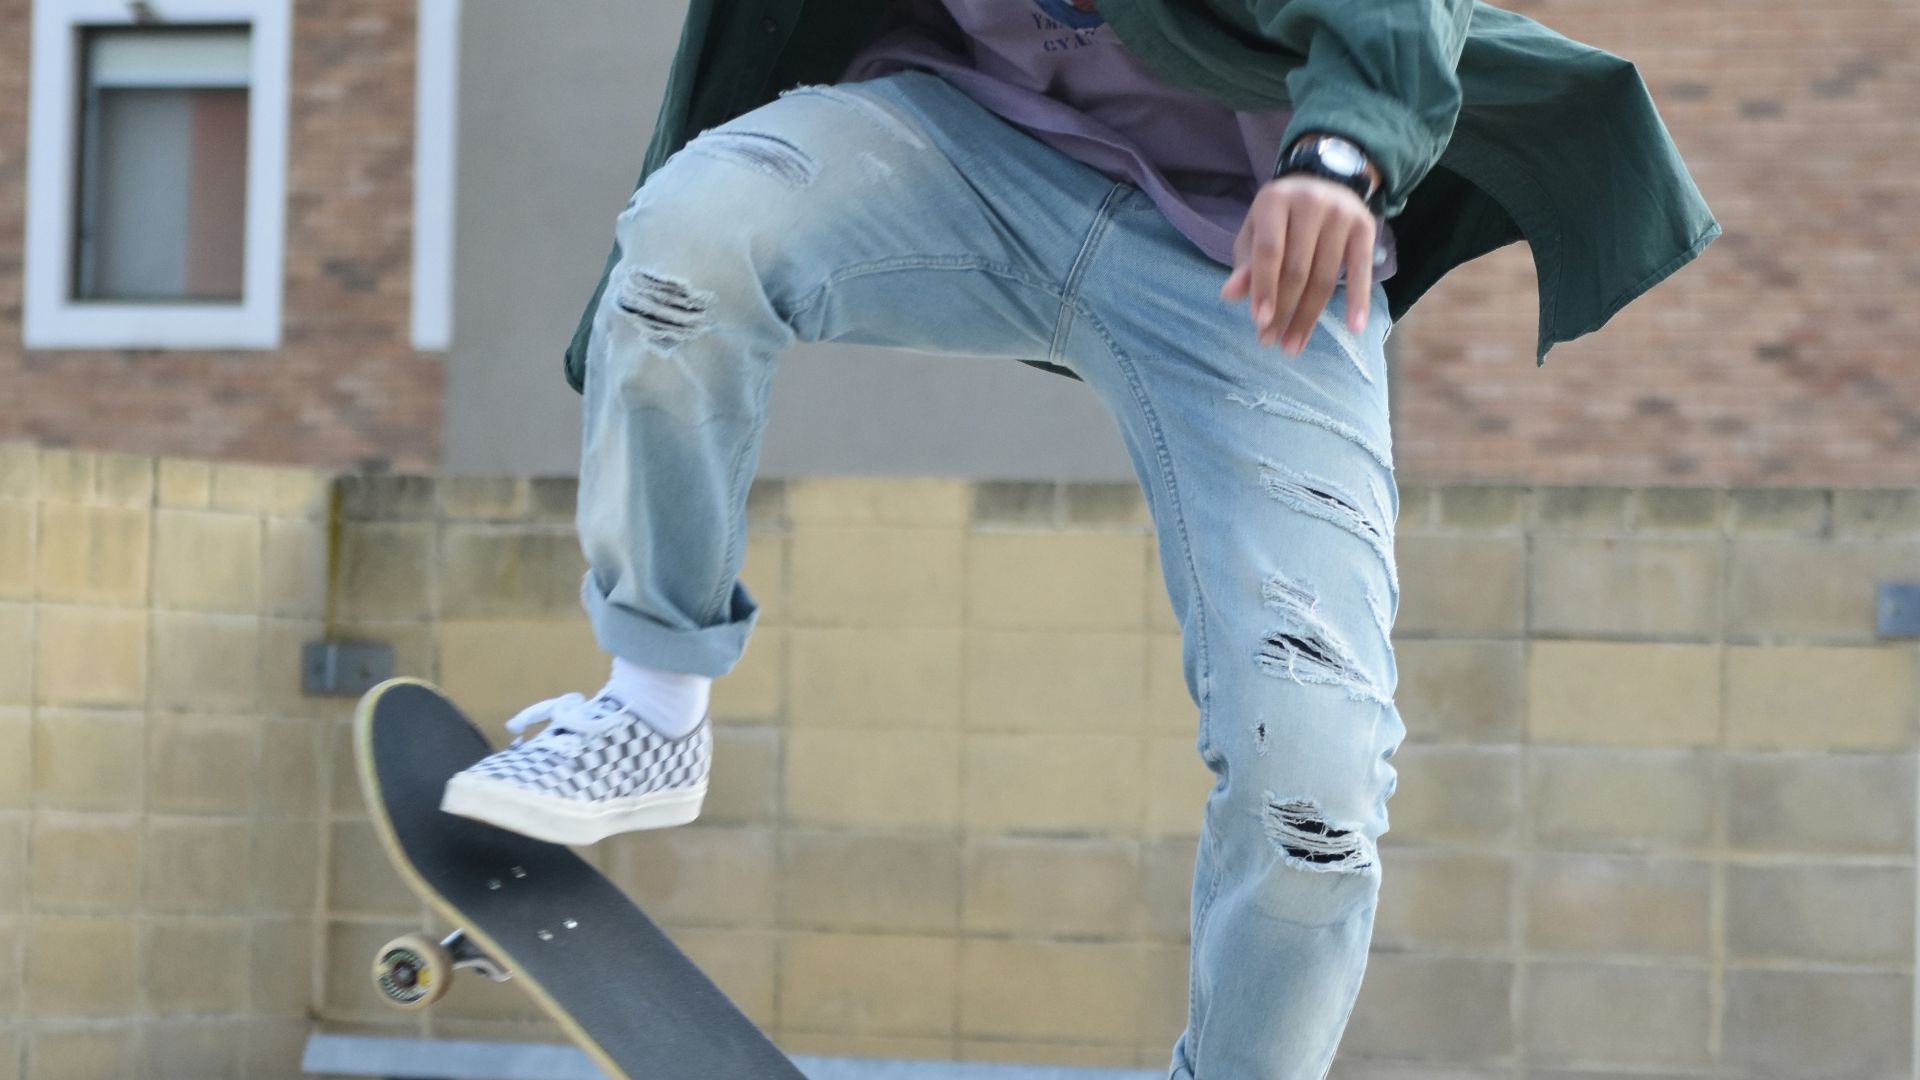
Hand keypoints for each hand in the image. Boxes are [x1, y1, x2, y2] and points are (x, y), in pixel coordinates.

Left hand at [1219, 174, 1375, 353]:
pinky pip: (1361, 269)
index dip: (1264, 288)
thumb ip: (1245, 264)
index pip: (1269, 252)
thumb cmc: (1281, 218)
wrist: (1325, 181)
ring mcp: (1340, 213)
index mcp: (1275, 200)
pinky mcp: (1364, 226)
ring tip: (1294, 345)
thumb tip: (1229, 295)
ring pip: (1325, 276)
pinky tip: (1354, 327)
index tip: (1259, 323)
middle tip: (1272, 342)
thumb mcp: (1255, 233)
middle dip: (1284, 310)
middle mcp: (1309, 202)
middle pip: (1297, 269)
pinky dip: (1358, 300)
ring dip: (1309, 316)